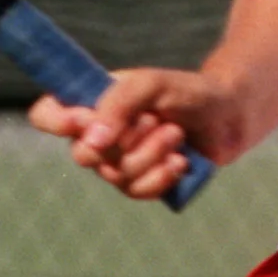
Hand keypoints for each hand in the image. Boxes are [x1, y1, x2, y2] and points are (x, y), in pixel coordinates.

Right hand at [26, 67, 241, 200]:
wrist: (229, 116)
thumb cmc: (187, 91)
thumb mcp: (152, 85)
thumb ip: (118, 104)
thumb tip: (91, 142)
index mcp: (93, 103)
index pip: (48, 114)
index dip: (56, 121)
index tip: (82, 120)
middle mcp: (99, 134)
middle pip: (83, 155)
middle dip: (124, 141)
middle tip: (153, 120)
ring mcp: (119, 162)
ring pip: (114, 176)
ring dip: (150, 155)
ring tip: (176, 134)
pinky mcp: (142, 183)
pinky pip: (136, 191)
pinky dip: (160, 177)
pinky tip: (181, 161)